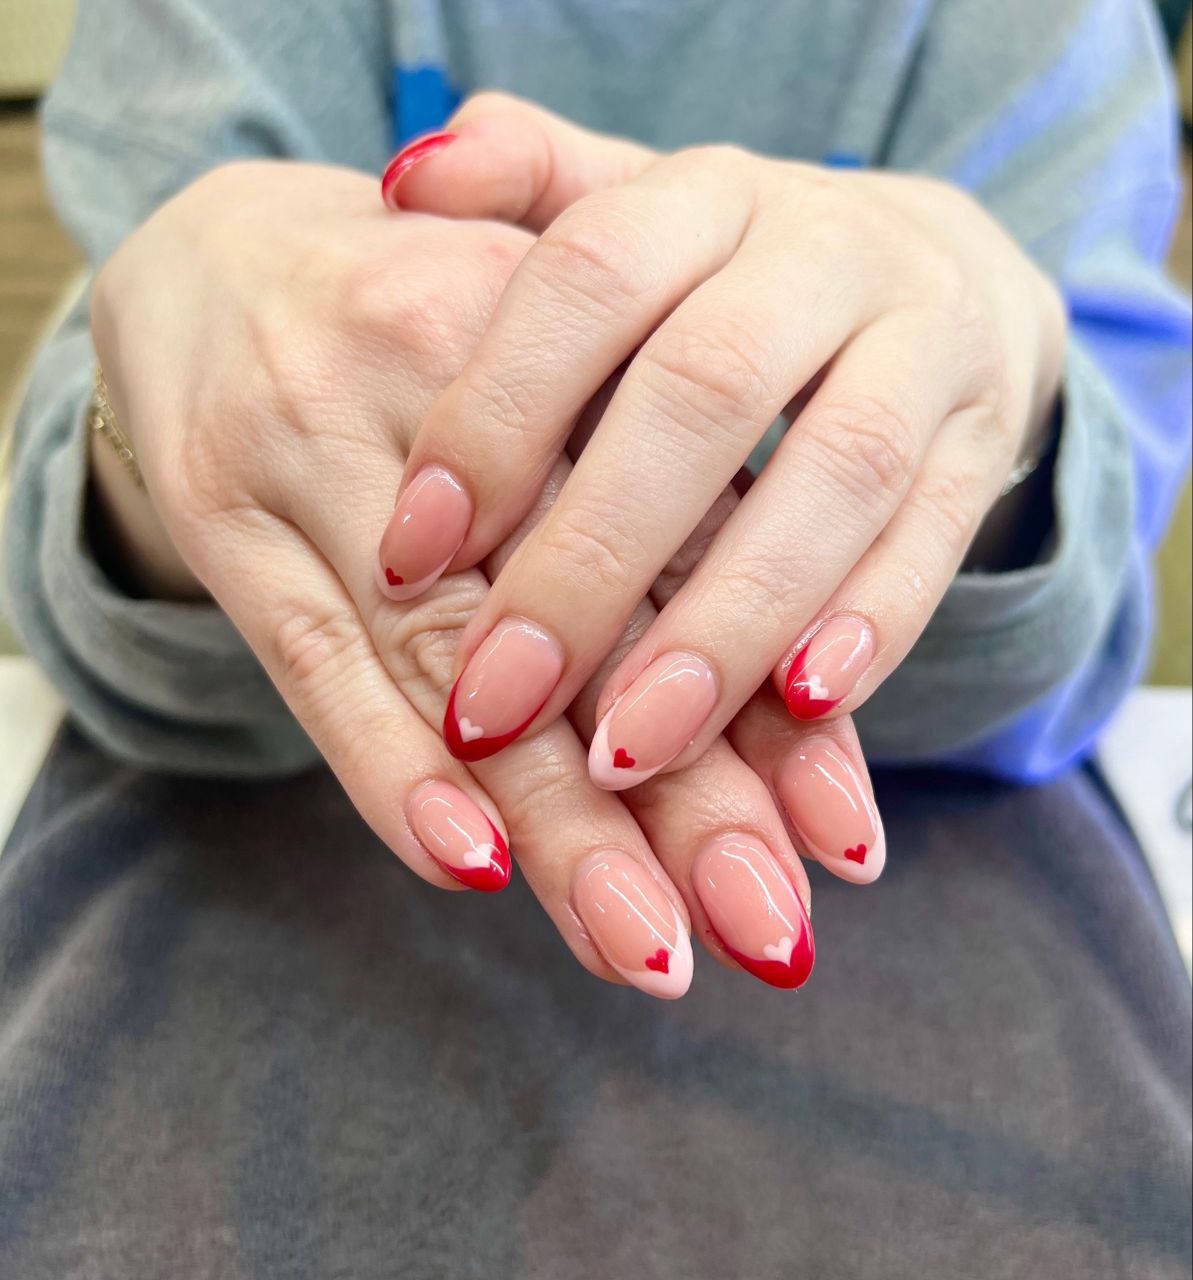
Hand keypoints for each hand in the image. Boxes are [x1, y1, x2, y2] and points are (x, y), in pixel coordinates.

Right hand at [90, 159, 881, 995]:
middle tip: (769, 929)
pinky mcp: (225, 511)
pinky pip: (313, 658)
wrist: (218, 254)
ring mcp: (319, 442)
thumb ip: (672, 489)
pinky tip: (471, 868)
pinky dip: (390, 771)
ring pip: (459, 662)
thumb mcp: (566, 364)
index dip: (770, 699)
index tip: (840, 841)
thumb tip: (809, 677)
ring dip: (558, 821)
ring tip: (648, 951)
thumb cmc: (434, 327)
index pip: (696, 542)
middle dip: (686, 792)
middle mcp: (447, 369)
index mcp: (571, 320)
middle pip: (588, 617)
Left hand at [381, 94, 1066, 787]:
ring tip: (628, 751)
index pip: (588, 278)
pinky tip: (796, 711)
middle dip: (592, 561)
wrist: (934, 274)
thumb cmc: (730, 278)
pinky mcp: (984, 439)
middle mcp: (823, 252)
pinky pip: (937, 533)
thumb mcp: (636, 215)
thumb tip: (403, 181)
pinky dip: (871, 625)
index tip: (408, 562)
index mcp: (706, 194)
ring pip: (837, 476)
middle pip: (704, 393)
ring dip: (727, 626)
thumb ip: (526, 194)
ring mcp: (926, 341)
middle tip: (496, 704)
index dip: (493, 418)